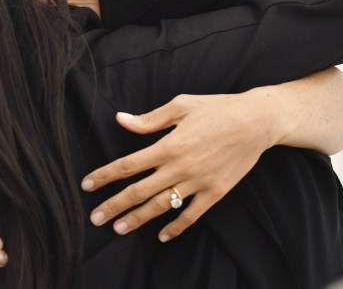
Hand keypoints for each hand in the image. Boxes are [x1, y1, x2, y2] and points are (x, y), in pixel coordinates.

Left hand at [81, 92, 278, 242]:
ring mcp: (198, 182)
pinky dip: (176, 227)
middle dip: (114, 205)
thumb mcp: (180, 106)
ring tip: (118, 229)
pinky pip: (192, 214)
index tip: (87, 185)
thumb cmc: (216, 109)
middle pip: (139, 191)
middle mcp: (180, 167)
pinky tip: (161, 236)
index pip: (128, 165)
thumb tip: (121, 120)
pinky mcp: (216, 192)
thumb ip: (149, 119)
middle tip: (94, 218)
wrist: (256, 122)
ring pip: (161, 206)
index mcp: (168, 145)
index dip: (105, 176)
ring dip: (138, 219)